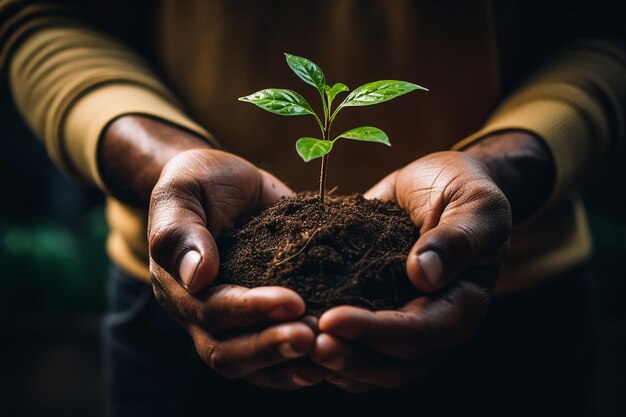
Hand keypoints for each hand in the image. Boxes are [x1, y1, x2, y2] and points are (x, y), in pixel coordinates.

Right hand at [148, 148, 326, 388]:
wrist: (223, 182)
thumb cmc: (200, 182)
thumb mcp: (183, 191)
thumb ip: (180, 231)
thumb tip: (198, 277)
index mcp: (179, 285)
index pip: (212, 311)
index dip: (251, 311)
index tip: (293, 301)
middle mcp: (201, 313)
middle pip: (228, 353)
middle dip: (271, 348)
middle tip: (312, 339)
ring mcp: (232, 323)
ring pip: (252, 367)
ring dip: (289, 365)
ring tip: (328, 353)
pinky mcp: (261, 320)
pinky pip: (274, 359)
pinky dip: (299, 365)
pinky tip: (332, 360)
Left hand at [311, 150, 511, 391]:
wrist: (438, 182)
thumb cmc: (463, 189)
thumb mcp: (475, 203)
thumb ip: (457, 238)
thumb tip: (424, 275)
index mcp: (463, 303)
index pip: (421, 333)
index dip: (377, 333)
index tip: (332, 320)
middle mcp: (434, 323)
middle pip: (395, 366)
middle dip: (351, 359)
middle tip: (307, 344)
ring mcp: (404, 321)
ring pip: (373, 366)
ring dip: (335, 362)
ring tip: (295, 344)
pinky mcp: (377, 309)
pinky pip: (355, 344)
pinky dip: (328, 345)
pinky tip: (293, 332)